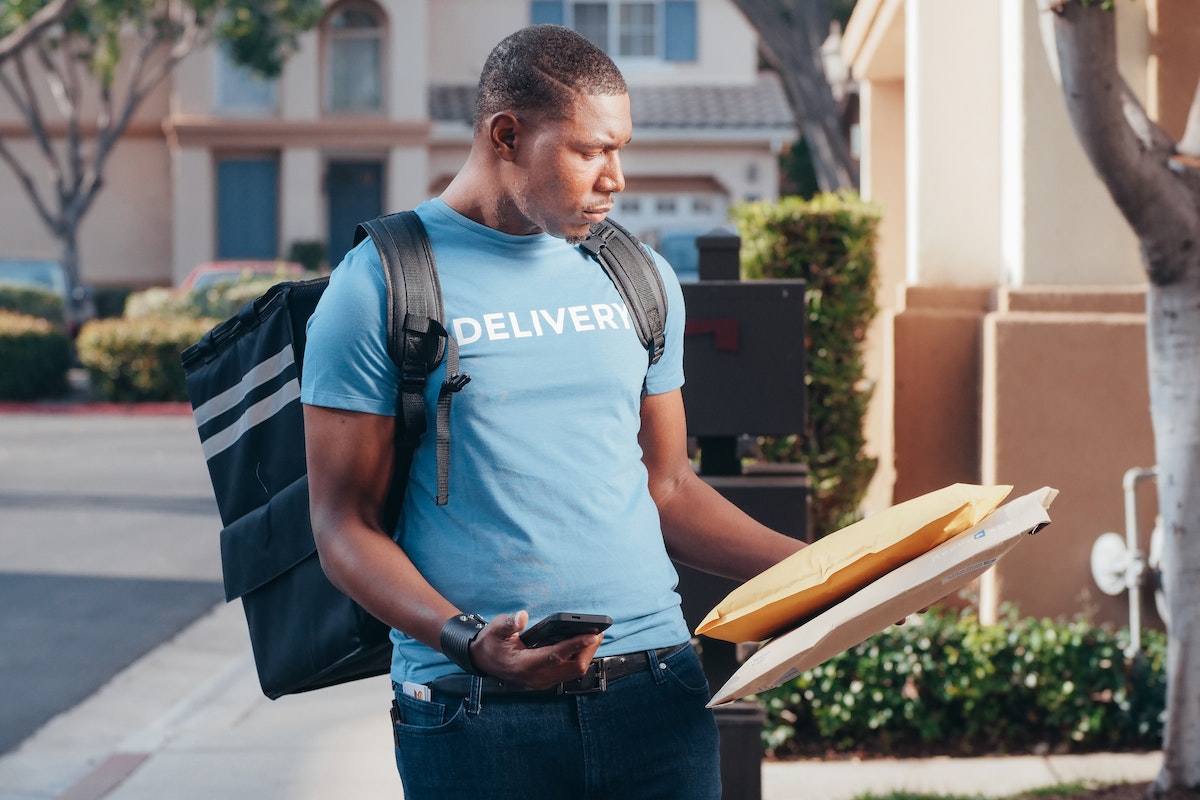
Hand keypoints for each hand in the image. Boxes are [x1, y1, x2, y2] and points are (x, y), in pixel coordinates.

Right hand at [468, 610, 603, 689]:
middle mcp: (536, 677)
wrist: (482, 660)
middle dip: (588, 649)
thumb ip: (509, 623)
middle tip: (598, 631)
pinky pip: (569, 673)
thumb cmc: (491, 642)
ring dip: (586, 655)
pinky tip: (583, 645)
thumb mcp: (495, 629)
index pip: (556, 655)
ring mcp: (542, 682)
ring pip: (574, 672)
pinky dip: (579, 659)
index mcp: (524, 665)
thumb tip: (522, 616)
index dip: (576, 644)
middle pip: (572, 667)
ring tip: (594, 637)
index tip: (592, 634)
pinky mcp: (545, 681)